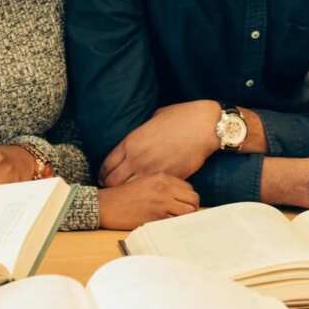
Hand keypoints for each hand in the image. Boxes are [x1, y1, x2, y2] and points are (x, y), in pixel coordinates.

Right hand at [97, 173, 199, 229]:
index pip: (189, 188)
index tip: (184, 203)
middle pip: (193, 198)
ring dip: (186, 216)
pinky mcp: (156, 216)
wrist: (106, 205)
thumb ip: (164, 185)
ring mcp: (161, 202)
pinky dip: (175, 224)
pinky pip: (175, 221)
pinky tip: (169, 224)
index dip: (188, 197)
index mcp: (163, 177)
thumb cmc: (124, 195)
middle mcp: (165, 188)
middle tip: (186, 213)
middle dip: (192, 207)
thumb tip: (179, 195)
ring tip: (179, 220)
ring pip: (188, 211)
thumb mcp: (146, 181)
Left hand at [99, 101, 219, 186]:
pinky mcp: (168, 178)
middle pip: (113, 181)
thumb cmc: (182, 117)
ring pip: (129, 189)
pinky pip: (152, 189)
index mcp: (132, 142)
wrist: (205, 126)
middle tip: (114, 187)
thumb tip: (140, 136)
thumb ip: (142, 130)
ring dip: (128, 190)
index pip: (107, 164)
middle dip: (111, 185)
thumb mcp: (154, 118)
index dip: (103, 173)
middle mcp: (138, 158)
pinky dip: (149, 191)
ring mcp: (153, 170)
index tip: (105, 175)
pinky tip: (149, 191)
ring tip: (130, 192)